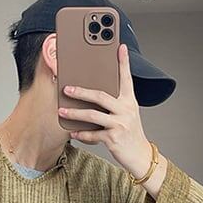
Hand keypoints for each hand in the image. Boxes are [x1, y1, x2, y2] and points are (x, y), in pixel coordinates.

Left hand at [58, 43, 166, 194]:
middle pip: (101, 96)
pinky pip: (93, 134)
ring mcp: (120, 124)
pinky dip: (81, 134)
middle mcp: (126, 110)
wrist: (140, 155)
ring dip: (75, 113)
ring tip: (62, 110)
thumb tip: (92, 94)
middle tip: (66, 88)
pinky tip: (73, 132)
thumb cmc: (130, 133)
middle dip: (81, 91)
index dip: (123, 62)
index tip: (120, 47)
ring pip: (93, 115)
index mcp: (129, 101)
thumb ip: (115, 103)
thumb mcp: (127, 114)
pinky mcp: (114, 139)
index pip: (126, 78)